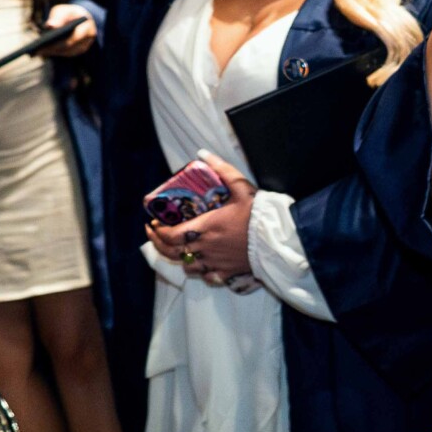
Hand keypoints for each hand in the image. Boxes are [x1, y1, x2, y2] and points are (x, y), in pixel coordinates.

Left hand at [37, 2, 97, 57]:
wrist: (80, 16)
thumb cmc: (69, 13)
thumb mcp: (62, 10)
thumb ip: (57, 17)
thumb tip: (50, 26)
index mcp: (87, 24)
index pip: (74, 36)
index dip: (60, 41)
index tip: (45, 42)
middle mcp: (89, 35)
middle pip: (71, 46)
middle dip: (54, 48)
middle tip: (39, 49)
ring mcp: (87, 44)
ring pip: (69, 51)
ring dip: (54, 52)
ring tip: (39, 51)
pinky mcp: (81, 49)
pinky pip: (68, 53)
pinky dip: (57, 52)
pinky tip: (45, 51)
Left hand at [146, 152, 256, 281]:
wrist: (278, 239)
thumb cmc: (258, 213)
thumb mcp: (240, 187)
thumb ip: (222, 169)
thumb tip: (203, 153)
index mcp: (205, 227)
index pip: (170, 235)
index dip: (157, 231)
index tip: (153, 222)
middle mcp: (205, 247)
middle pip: (172, 252)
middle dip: (158, 243)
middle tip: (155, 234)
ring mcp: (215, 262)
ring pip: (187, 266)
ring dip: (179, 258)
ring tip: (178, 248)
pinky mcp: (228, 272)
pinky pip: (208, 277)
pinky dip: (201, 272)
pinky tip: (202, 265)